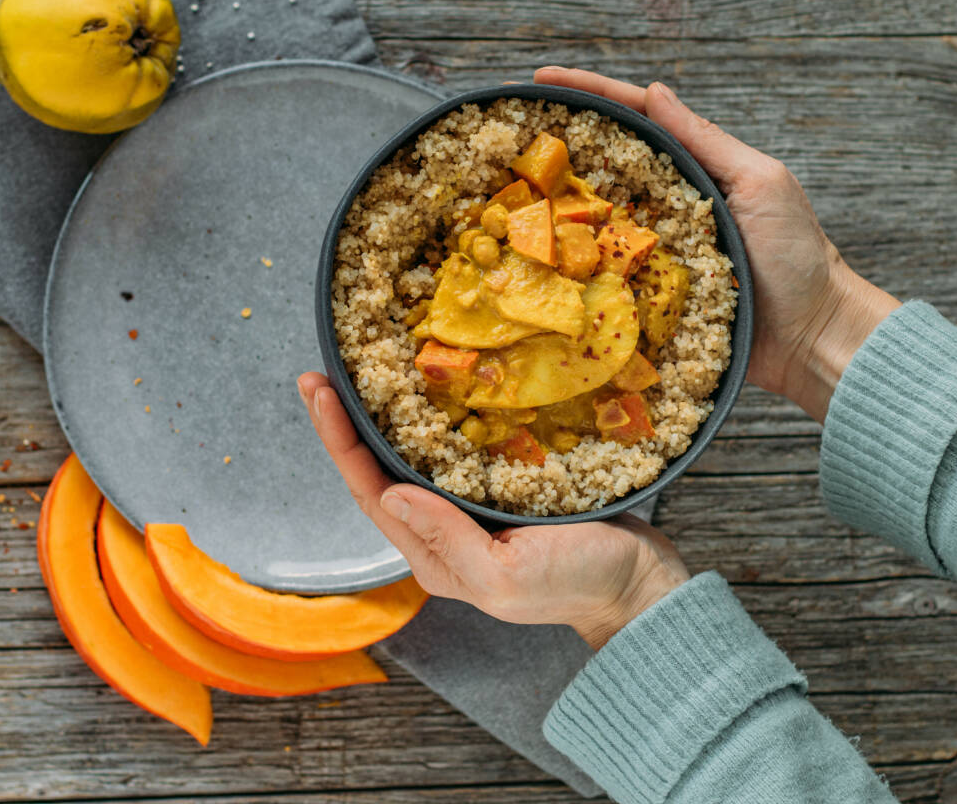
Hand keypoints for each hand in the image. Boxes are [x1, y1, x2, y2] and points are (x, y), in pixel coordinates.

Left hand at [298, 372, 689, 649]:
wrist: (637, 582)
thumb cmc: (576, 583)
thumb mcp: (507, 575)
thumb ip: (448, 539)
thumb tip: (390, 493)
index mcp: (433, 553)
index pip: (370, 491)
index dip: (339, 441)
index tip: (319, 392)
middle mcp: (442, 529)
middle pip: (380, 470)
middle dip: (347, 422)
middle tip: (323, 373)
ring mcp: (470, 507)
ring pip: (412, 455)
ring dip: (383, 415)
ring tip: (362, 372)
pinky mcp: (501, 485)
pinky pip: (454, 446)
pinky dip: (433, 414)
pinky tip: (431, 385)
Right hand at [534, 67, 900, 422]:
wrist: (811, 340)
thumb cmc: (798, 259)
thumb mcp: (760, 185)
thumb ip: (706, 142)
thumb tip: (655, 92)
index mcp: (693, 171)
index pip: (634, 120)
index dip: (589, 93)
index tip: (540, 79)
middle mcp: (665, 209)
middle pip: (602, 166)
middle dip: (556, 146)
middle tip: (507, 130)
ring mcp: (652, 255)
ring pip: (592, 224)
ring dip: (551, 209)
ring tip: (505, 190)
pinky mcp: (646, 302)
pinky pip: (601, 281)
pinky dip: (568, 271)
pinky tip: (534, 263)